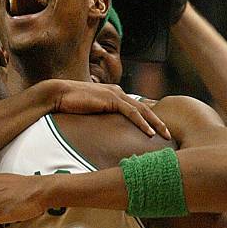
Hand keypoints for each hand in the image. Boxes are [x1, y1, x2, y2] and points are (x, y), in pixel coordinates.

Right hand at [51, 80, 169, 138]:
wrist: (58, 95)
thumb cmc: (69, 105)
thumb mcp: (89, 112)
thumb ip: (99, 116)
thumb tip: (103, 130)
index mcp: (113, 94)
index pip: (136, 106)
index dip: (149, 117)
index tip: (158, 129)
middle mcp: (118, 92)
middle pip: (144, 108)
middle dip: (158, 121)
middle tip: (169, 134)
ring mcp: (115, 94)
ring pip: (142, 110)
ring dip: (155, 123)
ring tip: (165, 135)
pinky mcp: (111, 99)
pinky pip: (131, 113)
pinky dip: (142, 123)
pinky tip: (150, 133)